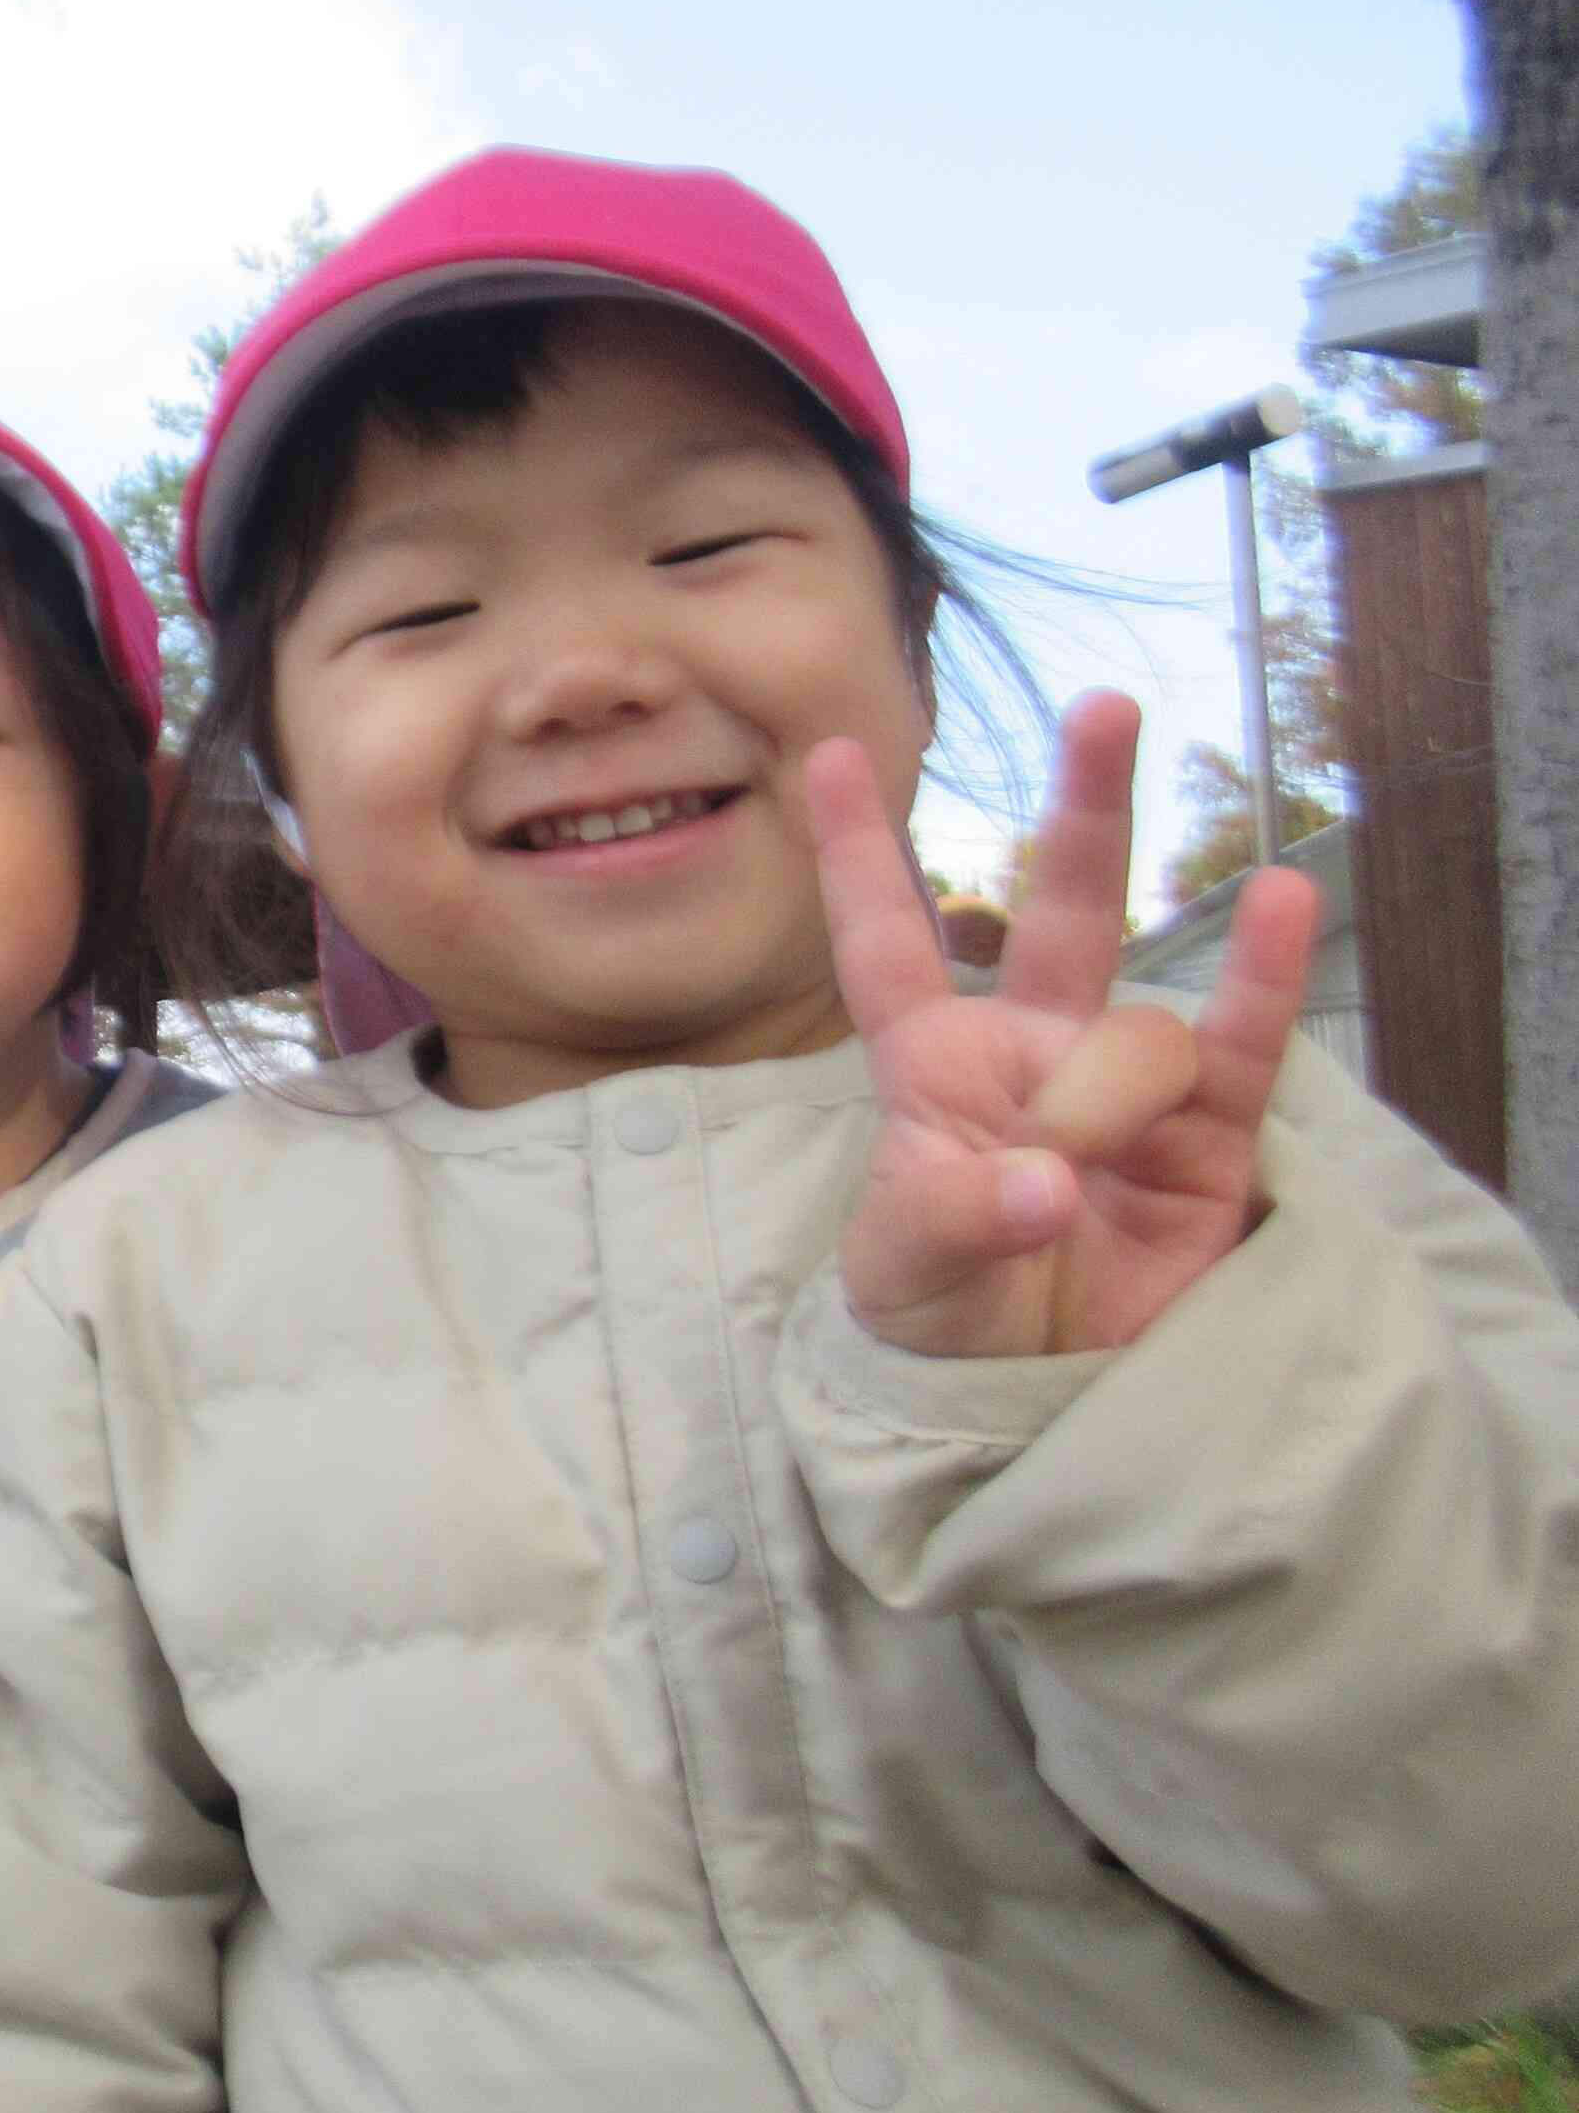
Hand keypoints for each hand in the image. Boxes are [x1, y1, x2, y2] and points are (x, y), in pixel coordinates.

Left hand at [805, 690, 1317, 1360]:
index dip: (858, 853)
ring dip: (1107, 1104)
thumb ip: (955, 1218)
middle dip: (1082, 807)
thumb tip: (1047, 1182)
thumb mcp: (904, 1277)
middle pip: (1060, 909)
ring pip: (1137, 1033)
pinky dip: (1265, 977)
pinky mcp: (1210, 1138)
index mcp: (932, 1067)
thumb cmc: (942, 1324)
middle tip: (1105, 706)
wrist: (1036, 1406)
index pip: (888, 943)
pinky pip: (1244, 1044)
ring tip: (1078, 1184)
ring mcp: (1127, 1088)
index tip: (826, 752)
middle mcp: (1034, 1052)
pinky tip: (1286, 902)